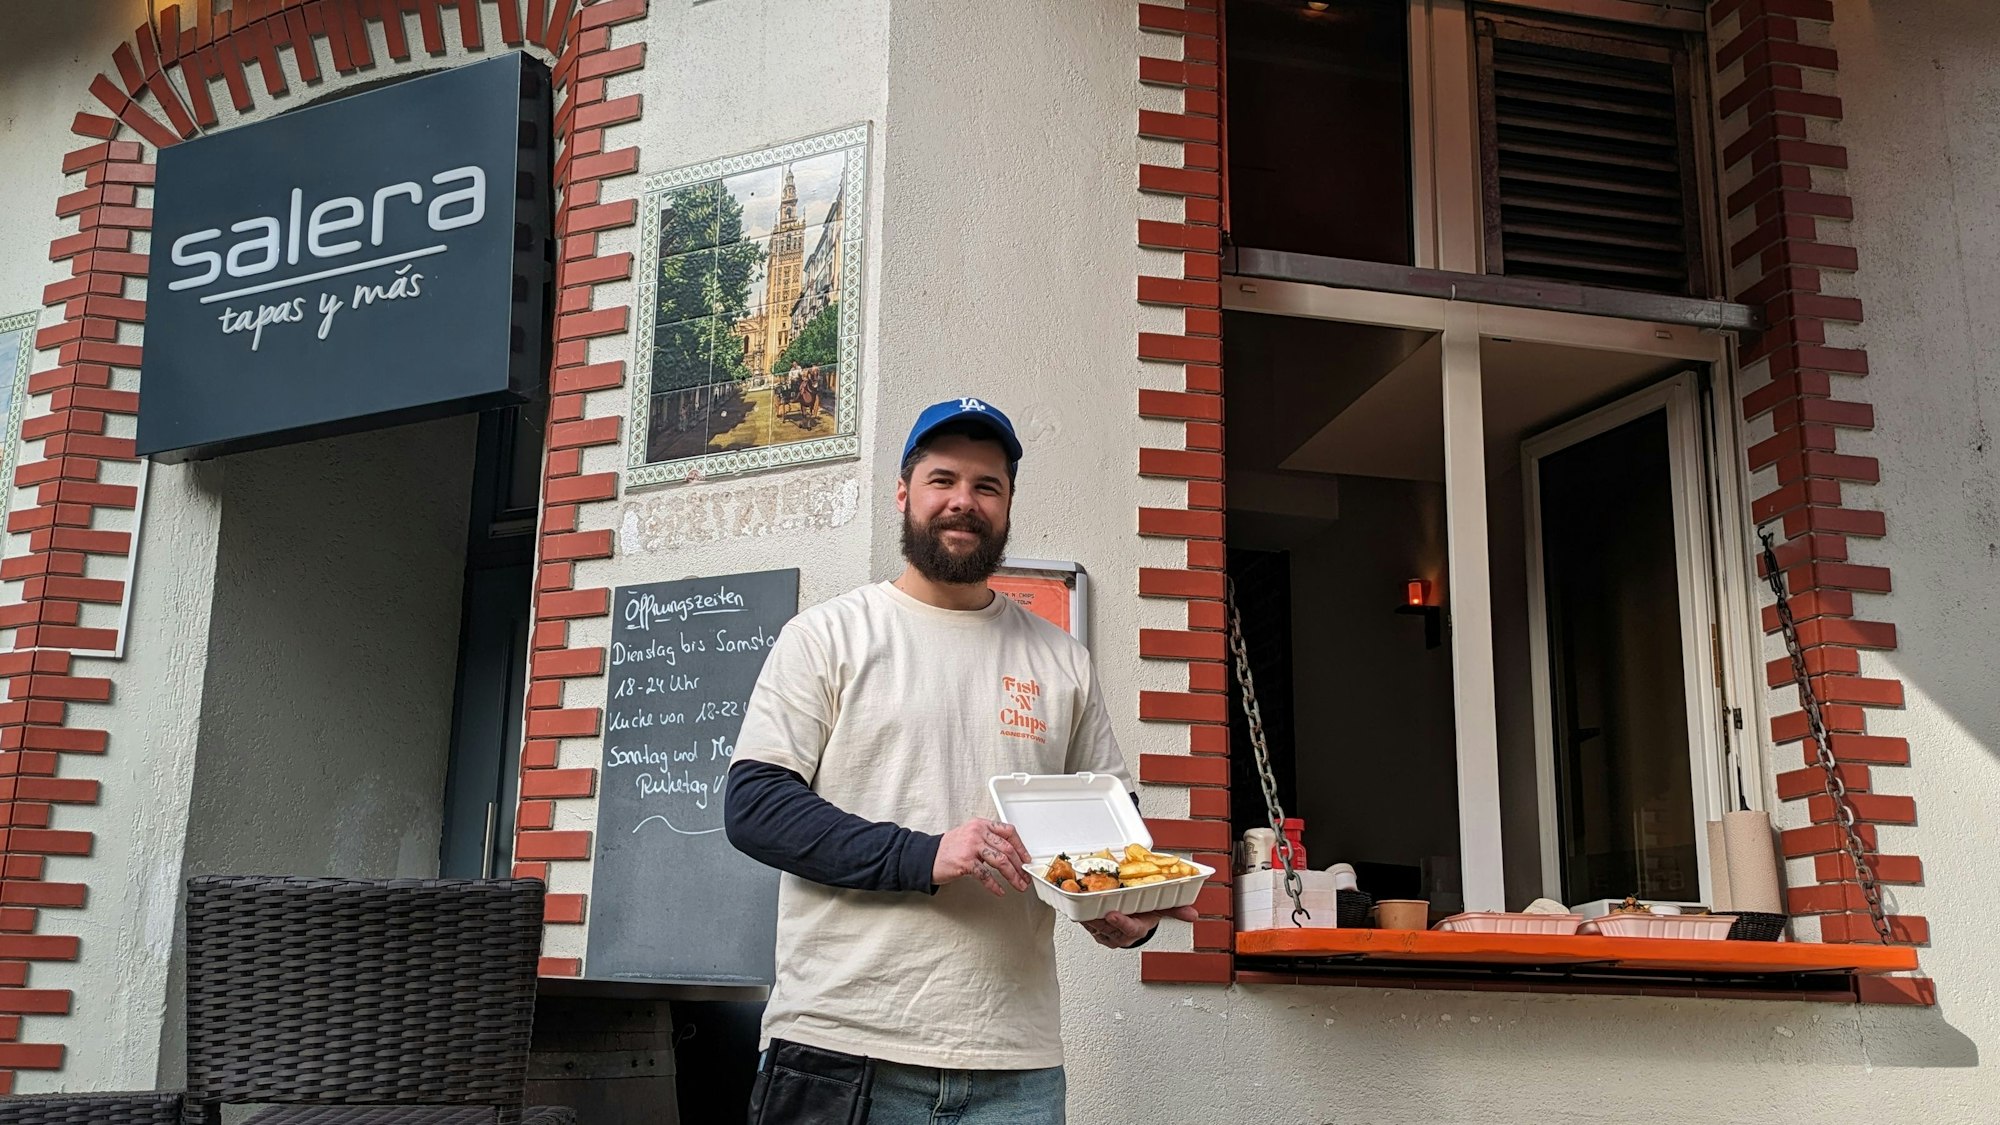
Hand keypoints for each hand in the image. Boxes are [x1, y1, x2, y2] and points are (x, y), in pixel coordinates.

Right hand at [932, 818, 1032, 895]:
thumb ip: (988, 839)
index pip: (1008, 831)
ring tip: (1018, 885)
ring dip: (1013, 876)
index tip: (1026, 859)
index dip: (1021, 847)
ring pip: (1000, 861)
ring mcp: (971, 847)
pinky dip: (995, 885)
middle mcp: (977, 833)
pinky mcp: (965, 862)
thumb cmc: (949, 848)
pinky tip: (1000, 890)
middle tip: (1025, 876)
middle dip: (1020, 866)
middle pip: (1007, 848)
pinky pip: (985, 875)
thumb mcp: (970, 835)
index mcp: (981, 824)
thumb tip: (1012, 854)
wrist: (927, 856)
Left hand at [1081, 906, 1198, 948]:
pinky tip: (1077, 901)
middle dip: (1099, 916)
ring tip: (1082, 899)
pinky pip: (1085, 922)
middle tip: (1090, 904)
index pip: (1130, 929)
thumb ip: (1175, 909)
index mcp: (1136, 929)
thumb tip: (1193, 914)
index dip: (1120, 923)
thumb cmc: (1145, 914)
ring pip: (1094, 925)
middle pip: (1107, 927)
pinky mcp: (1094, 930)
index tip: (1112, 914)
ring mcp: (1106, 934)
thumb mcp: (1160, 910)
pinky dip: (1081, 913)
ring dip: (1087, 914)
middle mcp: (1120, 935)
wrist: (1133, 922)